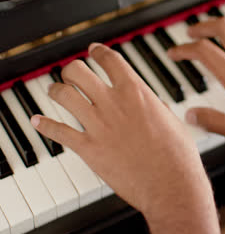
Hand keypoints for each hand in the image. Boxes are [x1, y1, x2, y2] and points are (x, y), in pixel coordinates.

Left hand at [31, 44, 220, 233]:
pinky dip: (44, 125)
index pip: (110, 60)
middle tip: (72, 74)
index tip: (94, 50)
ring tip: (55, 92)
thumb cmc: (177, 156)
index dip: (98, 52)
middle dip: (72, 70)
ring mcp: (98, 125)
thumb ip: (160, 109)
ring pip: (63, 95)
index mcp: (136, 93)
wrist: (170, 183)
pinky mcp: (88, 148)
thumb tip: (158, 105)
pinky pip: (57, 131)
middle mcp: (114, 103)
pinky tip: (38, 122)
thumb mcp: (173, 123)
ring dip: (55, 90)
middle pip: (79, 71)